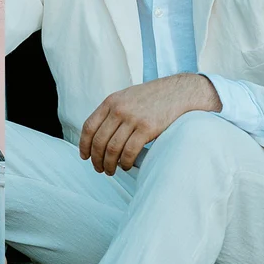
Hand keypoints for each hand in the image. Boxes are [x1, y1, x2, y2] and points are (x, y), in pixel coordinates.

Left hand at [79, 73, 221, 174]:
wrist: (179, 92)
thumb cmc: (153, 97)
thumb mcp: (127, 97)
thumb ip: (113, 111)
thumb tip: (99, 135)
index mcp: (111, 101)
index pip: (89, 126)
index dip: (84, 144)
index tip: (85, 156)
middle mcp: (119, 109)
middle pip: (99, 141)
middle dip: (96, 159)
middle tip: (99, 169)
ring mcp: (133, 119)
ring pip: (112, 149)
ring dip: (109, 164)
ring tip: (111, 171)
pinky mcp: (148, 128)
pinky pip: (129, 151)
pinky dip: (125, 163)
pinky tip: (126, 166)